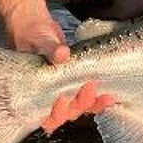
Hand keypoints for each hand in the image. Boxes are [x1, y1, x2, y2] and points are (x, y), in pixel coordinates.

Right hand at [0, 0, 114, 131]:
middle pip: (67, 113)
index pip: (45, 115)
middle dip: (80, 104)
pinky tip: (110, 94)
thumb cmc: (32, 34)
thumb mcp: (39, 40)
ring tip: (105, 94)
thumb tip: (62, 55)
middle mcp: (50, 96)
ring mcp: (64, 91)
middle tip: (89, 85)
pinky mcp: (77, 84)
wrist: (37, 26)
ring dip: (93, 103)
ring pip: (80, 107)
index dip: (57, 113)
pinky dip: (99, 98)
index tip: (64, 98)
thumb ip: (50, 49)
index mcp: (35, 92)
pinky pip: (89, 97)